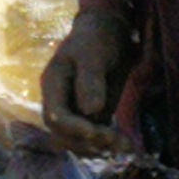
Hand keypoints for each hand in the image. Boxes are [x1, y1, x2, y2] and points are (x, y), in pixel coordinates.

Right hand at [38, 0, 136, 156]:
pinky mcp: (91, 115)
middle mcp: (59, 101)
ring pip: (77, 141)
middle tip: (115, 138)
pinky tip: (126, 144)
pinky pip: (94, 137)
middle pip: (63, 134)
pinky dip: (108, 144)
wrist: (110, 30)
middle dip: (87, 141)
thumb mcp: (93, 54)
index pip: (55, 116)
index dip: (74, 129)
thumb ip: (90, 81)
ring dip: (98, 147)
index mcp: (53, 84)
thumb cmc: (98, 38)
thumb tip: (89, 111)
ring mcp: (74, 110)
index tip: (98, 132)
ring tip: (124, 145)